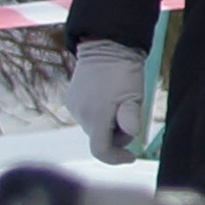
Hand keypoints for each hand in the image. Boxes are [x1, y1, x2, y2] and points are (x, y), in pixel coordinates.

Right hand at [63, 41, 146, 164]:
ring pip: (93, 126)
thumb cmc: (124, 71)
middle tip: (130, 113)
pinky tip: (107, 96)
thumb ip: (131, 117)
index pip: (101, 150)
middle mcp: (80, 114)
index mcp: (96, 116)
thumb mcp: (134, 94)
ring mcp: (73, 106)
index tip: (131, 157)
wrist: (106, 46)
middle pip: (100, 138)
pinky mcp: (71, 99)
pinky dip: (99, 113)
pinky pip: (87, 115)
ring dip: (107, 123)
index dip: (116, 158)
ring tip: (119, 100)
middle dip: (116, 133)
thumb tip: (131, 133)